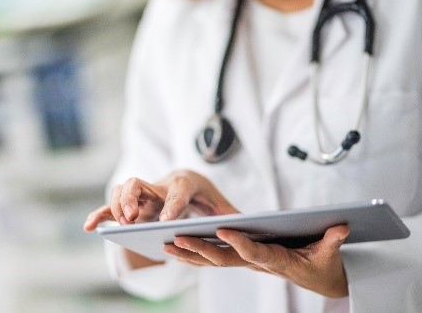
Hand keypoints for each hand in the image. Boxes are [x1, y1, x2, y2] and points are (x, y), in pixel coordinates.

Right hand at [83, 170, 238, 230]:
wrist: (185, 180)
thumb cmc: (203, 195)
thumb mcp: (220, 204)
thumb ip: (231, 215)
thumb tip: (250, 225)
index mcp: (184, 183)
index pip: (178, 191)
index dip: (172, 205)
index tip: (167, 221)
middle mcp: (159, 185)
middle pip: (141, 183)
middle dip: (134, 199)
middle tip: (134, 219)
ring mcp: (143, 192)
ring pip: (123, 188)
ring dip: (117, 205)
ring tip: (120, 225)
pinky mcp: (132, 201)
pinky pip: (111, 204)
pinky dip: (99, 213)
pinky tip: (89, 227)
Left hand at [164, 225, 349, 297]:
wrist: (320, 280)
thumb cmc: (323, 266)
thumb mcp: (330, 255)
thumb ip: (332, 241)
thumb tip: (341, 227)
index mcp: (278, 260)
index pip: (256, 252)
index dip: (240, 242)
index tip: (223, 229)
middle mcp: (258, 264)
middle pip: (225, 259)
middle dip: (200, 249)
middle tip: (176, 239)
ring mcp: (249, 264)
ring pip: (215, 261)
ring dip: (190, 254)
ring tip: (165, 245)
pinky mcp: (244, 260)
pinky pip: (216, 259)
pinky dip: (196, 256)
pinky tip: (177, 250)